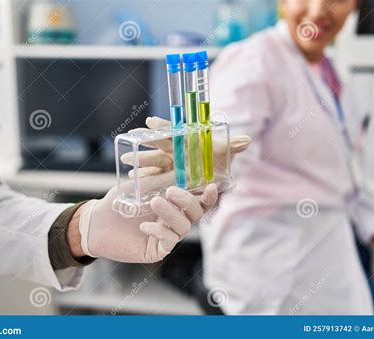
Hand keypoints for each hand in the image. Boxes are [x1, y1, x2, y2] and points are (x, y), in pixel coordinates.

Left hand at [68, 182, 217, 262]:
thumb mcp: (140, 184)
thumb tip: (180, 167)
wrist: (96, 222)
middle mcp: (175, 219)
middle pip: (196, 212)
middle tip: (172, 191)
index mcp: (175, 202)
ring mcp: (168, 235)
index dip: (209, 195)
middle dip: (188, 201)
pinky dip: (159, 231)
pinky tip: (144, 226)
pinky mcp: (158, 249)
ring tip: (154, 203)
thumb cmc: (118, 201)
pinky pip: (168, 242)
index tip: (211, 186)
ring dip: (172, 213)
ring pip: (184, 226)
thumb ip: (160, 178)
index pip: (199, 199)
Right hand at [121, 116, 250, 177]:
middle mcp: (175, 153)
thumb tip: (246, 139)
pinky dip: (141, 178)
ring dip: (139, 160)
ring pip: (152, 161)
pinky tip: (131, 179)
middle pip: (159, 145)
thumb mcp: (224, 156)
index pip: (174, 131)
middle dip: (146, 141)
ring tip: (126, 158)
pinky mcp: (162, 180)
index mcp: (188, 142)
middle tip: (134, 136)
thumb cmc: (218, 164)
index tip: (151, 121)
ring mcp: (167, 166)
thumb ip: (232, 147)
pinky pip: (150, 177)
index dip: (163, 126)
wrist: (214, 181)